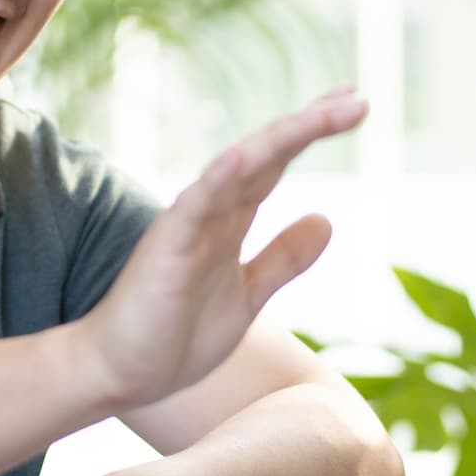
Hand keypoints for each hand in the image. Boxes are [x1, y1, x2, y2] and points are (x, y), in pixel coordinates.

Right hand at [74, 87, 367, 409]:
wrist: (119, 376)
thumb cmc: (175, 337)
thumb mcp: (248, 294)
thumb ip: (283, 257)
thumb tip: (328, 220)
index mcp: (231, 221)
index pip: (275, 163)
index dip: (311, 131)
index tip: (353, 103)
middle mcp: (212, 212)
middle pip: (265, 155)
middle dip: (309, 124)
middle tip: (356, 98)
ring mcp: (188, 227)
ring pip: (236, 169)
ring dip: (278, 140)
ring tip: (320, 116)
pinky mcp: (165, 250)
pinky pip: (193, 207)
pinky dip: (217, 179)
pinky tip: (243, 156)